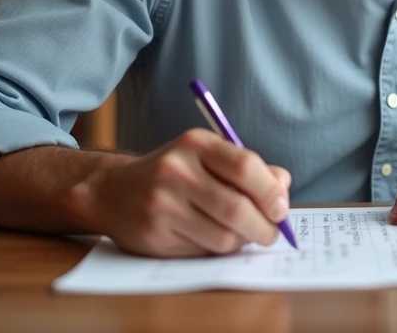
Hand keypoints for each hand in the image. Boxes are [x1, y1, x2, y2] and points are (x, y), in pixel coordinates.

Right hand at [73, 128, 291, 256]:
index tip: (281, 208)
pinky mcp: (153, 235)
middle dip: (264, 227)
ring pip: (222, 236)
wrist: (113, 191)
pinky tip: (213, 239)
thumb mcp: (208, 157)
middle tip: (272, 233)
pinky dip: (218, 250)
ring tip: (243, 235)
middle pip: (237, 207)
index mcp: (196, 144)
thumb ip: (248, 169)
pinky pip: (202, 251)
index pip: (245, 167)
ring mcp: (162, 204)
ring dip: (242, 242)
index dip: (270, 192)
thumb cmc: (176, 174)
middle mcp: (176, 171)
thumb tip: (283, 187)